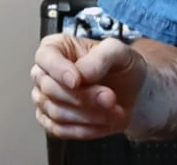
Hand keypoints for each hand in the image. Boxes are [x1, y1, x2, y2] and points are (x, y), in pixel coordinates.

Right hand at [30, 32, 146, 140]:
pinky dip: (85, 130)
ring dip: (88, 115)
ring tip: (114, 111)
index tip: (77, 82)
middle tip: (110, 98)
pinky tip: (104, 124)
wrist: (131, 90)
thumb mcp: (118, 52)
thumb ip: (101, 57)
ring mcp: (45, 99)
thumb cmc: (120, 65)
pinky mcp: (51, 122)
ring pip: (56, 112)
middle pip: (50, 88)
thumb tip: (82, 73)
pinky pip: (60, 130)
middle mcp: (45, 72)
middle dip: (83, 97)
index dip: (59, 70)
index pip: (45, 56)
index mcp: (56, 47)